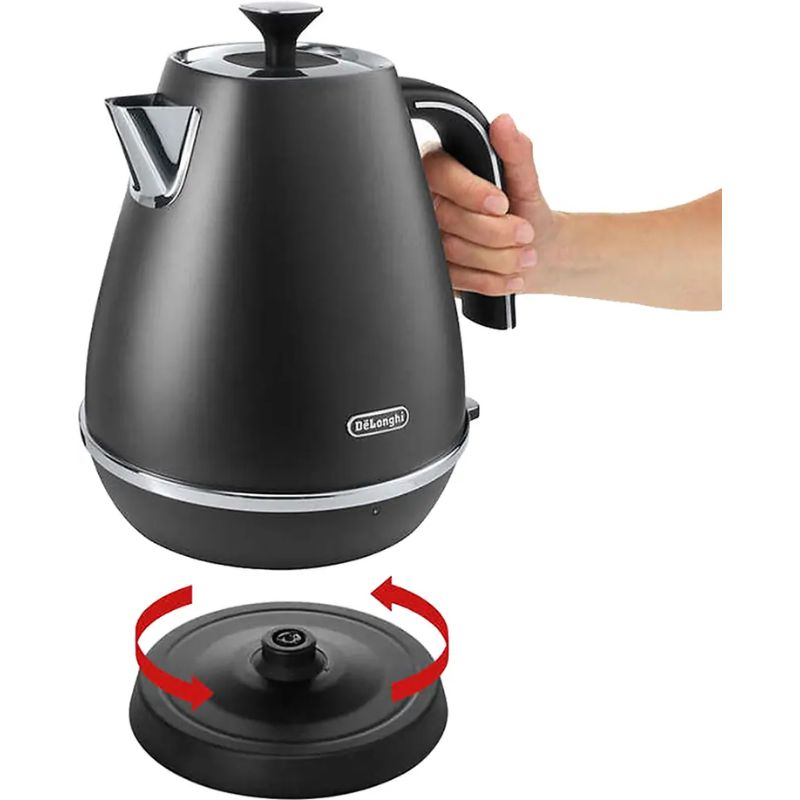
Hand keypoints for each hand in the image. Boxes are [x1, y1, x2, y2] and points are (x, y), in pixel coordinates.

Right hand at [422, 114, 562, 296]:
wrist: (537, 251)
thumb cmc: (526, 210)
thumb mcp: (526, 180)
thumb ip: (516, 152)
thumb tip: (505, 123)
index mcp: (445, 169)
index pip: (440, 175)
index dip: (470, 192)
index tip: (502, 204)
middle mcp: (430, 201)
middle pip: (446, 218)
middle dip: (494, 232)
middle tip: (526, 234)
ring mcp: (429, 237)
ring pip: (451, 251)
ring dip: (496, 258)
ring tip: (525, 257)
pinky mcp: (436, 268)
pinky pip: (453, 278)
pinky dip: (488, 280)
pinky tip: (509, 275)